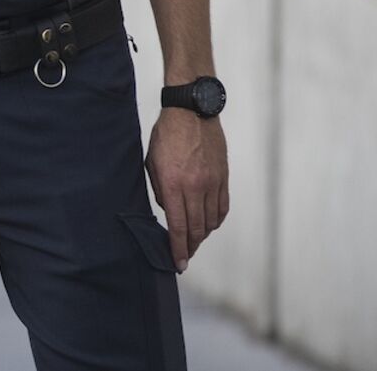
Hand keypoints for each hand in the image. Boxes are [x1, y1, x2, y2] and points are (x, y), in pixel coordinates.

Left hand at [145, 108, 228, 271]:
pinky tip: (209, 225)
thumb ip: (161, 191)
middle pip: (197, 229)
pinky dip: (216, 220)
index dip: (178, 248)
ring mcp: (212, 183)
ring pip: (211, 221)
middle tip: (185, 256)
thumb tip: (171, 213)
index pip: (178, 227)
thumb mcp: (152, 163)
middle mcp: (195, 187)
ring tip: (194, 240)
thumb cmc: (166, 136)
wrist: (192, 113)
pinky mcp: (223, 178)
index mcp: (173, 184)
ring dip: (202, 235)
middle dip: (190, 247)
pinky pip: (223, 208)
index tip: (178, 264)